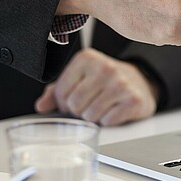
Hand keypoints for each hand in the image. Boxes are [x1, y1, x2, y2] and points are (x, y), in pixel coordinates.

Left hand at [35, 48, 158, 125]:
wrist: (139, 82)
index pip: (61, 92)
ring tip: (102, 107)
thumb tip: (41, 106)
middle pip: (75, 105)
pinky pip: (108, 121)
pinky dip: (108, 121)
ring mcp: (121, 83)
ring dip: (93, 117)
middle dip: (79, 111)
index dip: (64, 102)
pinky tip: (114, 110)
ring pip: (90, 115)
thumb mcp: (80, 78)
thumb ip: (56, 90)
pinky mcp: (134, 100)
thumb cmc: (105, 81)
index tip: (74, 99)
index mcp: (86, 58)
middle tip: (89, 105)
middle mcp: (105, 67)